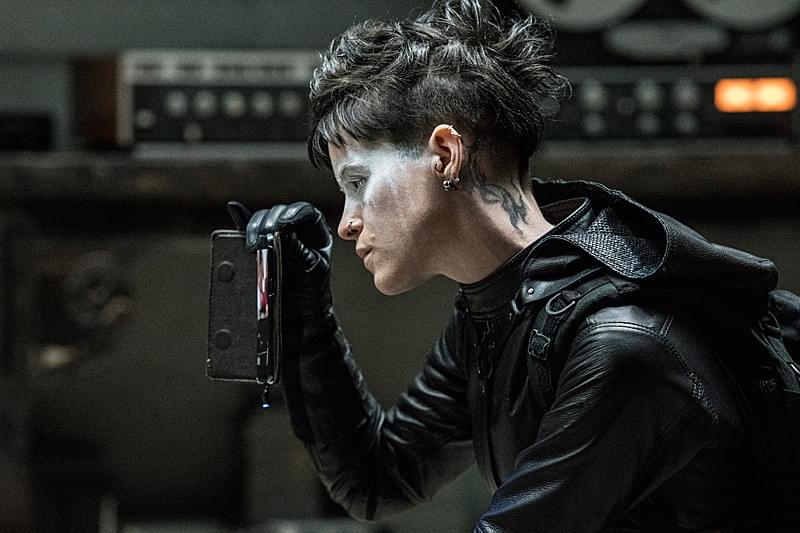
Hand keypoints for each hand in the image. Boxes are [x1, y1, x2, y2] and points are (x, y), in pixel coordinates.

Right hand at [227, 200, 333, 320]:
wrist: (298, 320)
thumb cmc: (312, 296)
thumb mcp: (312, 271)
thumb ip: (298, 249)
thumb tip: (282, 230)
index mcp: (316, 233)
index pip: (305, 212)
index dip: (292, 214)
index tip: (282, 226)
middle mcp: (297, 231)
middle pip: (280, 213)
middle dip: (269, 224)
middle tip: (264, 242)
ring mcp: (276, 238)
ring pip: (263, 220)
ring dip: (256, 228)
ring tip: (254, 246)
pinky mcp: (259, 247)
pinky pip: (247, 230)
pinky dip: (241, 221)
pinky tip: (235, 211)